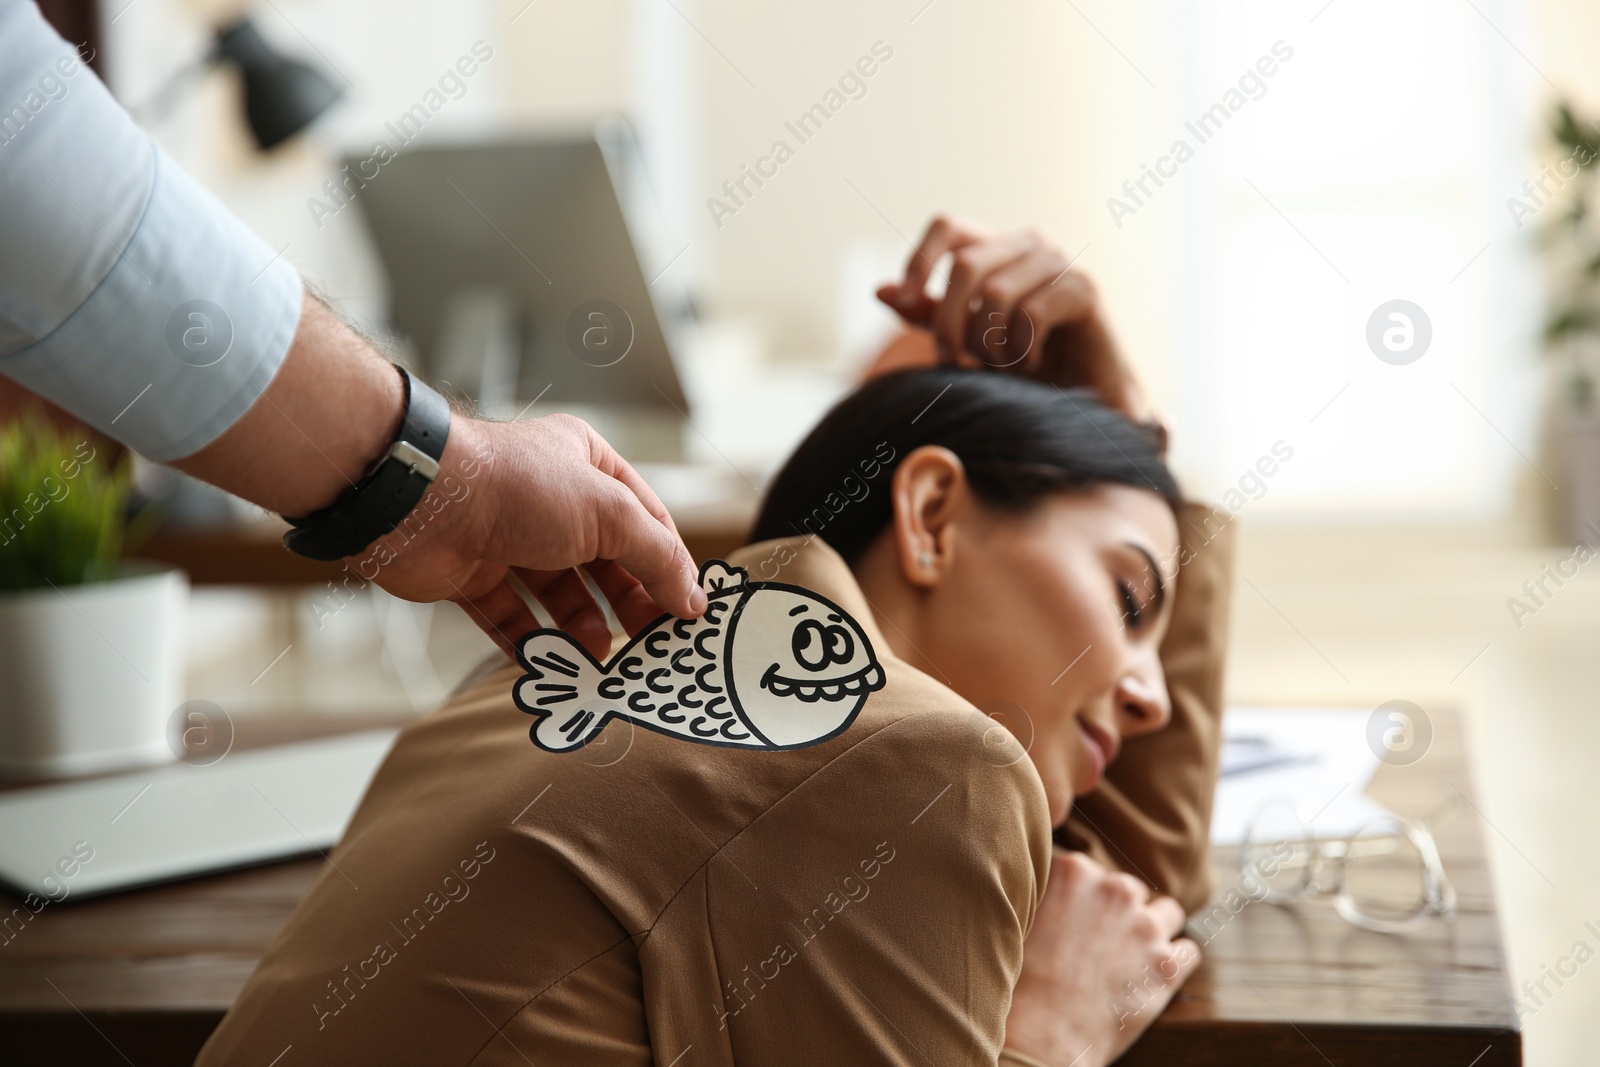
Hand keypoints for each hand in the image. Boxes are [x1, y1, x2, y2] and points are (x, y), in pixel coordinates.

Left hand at [170, 295, 702, 658]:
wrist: (422, 503)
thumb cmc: (516, 487)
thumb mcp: (610, 513)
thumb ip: (657, 558)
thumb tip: (693, 598)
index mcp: (588, 465)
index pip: (646, 520)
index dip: (669, 565)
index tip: (688, 611)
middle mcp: (552, 499)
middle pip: (606, 561)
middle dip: (629, 602)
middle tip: (651, 643)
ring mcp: (511, 539)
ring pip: (560, 594)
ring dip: (583, 628)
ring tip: (600, 658)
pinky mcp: (475, 576)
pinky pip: (513, 618)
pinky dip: (534, 642)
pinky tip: (554, 663)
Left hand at [875, 215, 1154, 424]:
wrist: (1085, 392)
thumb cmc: (1023, 359)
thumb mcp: (965, 336)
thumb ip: (926, 313)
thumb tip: (881, 290)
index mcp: (996, 248)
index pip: (947, 226)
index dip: (919, 258)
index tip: (904, 298)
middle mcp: (1029, 243)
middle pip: (965, 264)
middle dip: (948, 320)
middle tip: (951, 359)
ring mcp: (1060, 262)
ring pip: (995, 292)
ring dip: (988, 342)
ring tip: (1000, 366)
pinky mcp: (1084, 289)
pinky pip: (1031, 314)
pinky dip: (1021, 349)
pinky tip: (1029, 364)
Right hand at [1004, 850, 1199, 1066]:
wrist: (1041, 1033)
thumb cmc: (1024, 981)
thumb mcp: (1025, 917)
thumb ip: (1050, 893)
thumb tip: (1064, 892)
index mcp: (1075, 872)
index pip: (1090, 871)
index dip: (1084, 899)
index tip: (1074, 921)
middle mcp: (1115, 891)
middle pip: (1130, 889)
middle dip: (1119, 913)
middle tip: (1099, 946)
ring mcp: (1146, 927)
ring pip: (1168, 912)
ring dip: (1154, 930)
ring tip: (1131, 958)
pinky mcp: (1168, 966)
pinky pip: (1188, 951)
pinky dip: (1174, 962)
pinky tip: (1152, 976)